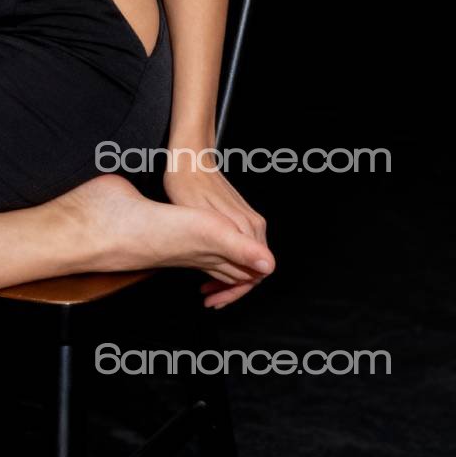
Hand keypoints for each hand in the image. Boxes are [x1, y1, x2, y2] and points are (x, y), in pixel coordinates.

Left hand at [163, 159, 272, 308]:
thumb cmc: (188, 182)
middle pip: (252, 270)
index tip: (217, 300)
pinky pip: (239, 248)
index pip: (256, 273)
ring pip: (245, 260)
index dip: (236, 293)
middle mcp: (253, 225)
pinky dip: (225, 264)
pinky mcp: (238, 217)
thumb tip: (267, 266)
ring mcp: (247, 220)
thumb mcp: (205, 219)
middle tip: (209, 299)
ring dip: (227, 279)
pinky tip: (207, 269)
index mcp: (249, 228)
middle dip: (231, 290)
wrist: (188, 156)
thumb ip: (236, 246)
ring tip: (207, 290)